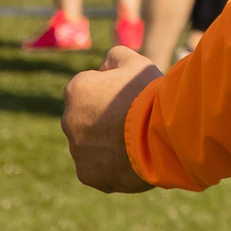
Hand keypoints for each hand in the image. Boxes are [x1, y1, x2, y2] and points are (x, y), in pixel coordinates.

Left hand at [61, 46, 160, 192]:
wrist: (161, 133)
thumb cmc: (149, 94)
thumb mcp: (136, 63)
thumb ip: (115, 57)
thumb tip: (105, 66)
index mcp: (77, 90)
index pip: (88, 88)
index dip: (111, 90)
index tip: (130, 95)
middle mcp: (69, 120)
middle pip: (87, 118)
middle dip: (104, 118)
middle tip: (134, 118)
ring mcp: (77, 150)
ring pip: (92, 144)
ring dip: (108, 142)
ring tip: (138, 139)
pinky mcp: (88, 174)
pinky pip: (99, 168)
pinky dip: (112, 164)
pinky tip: (134, 157)